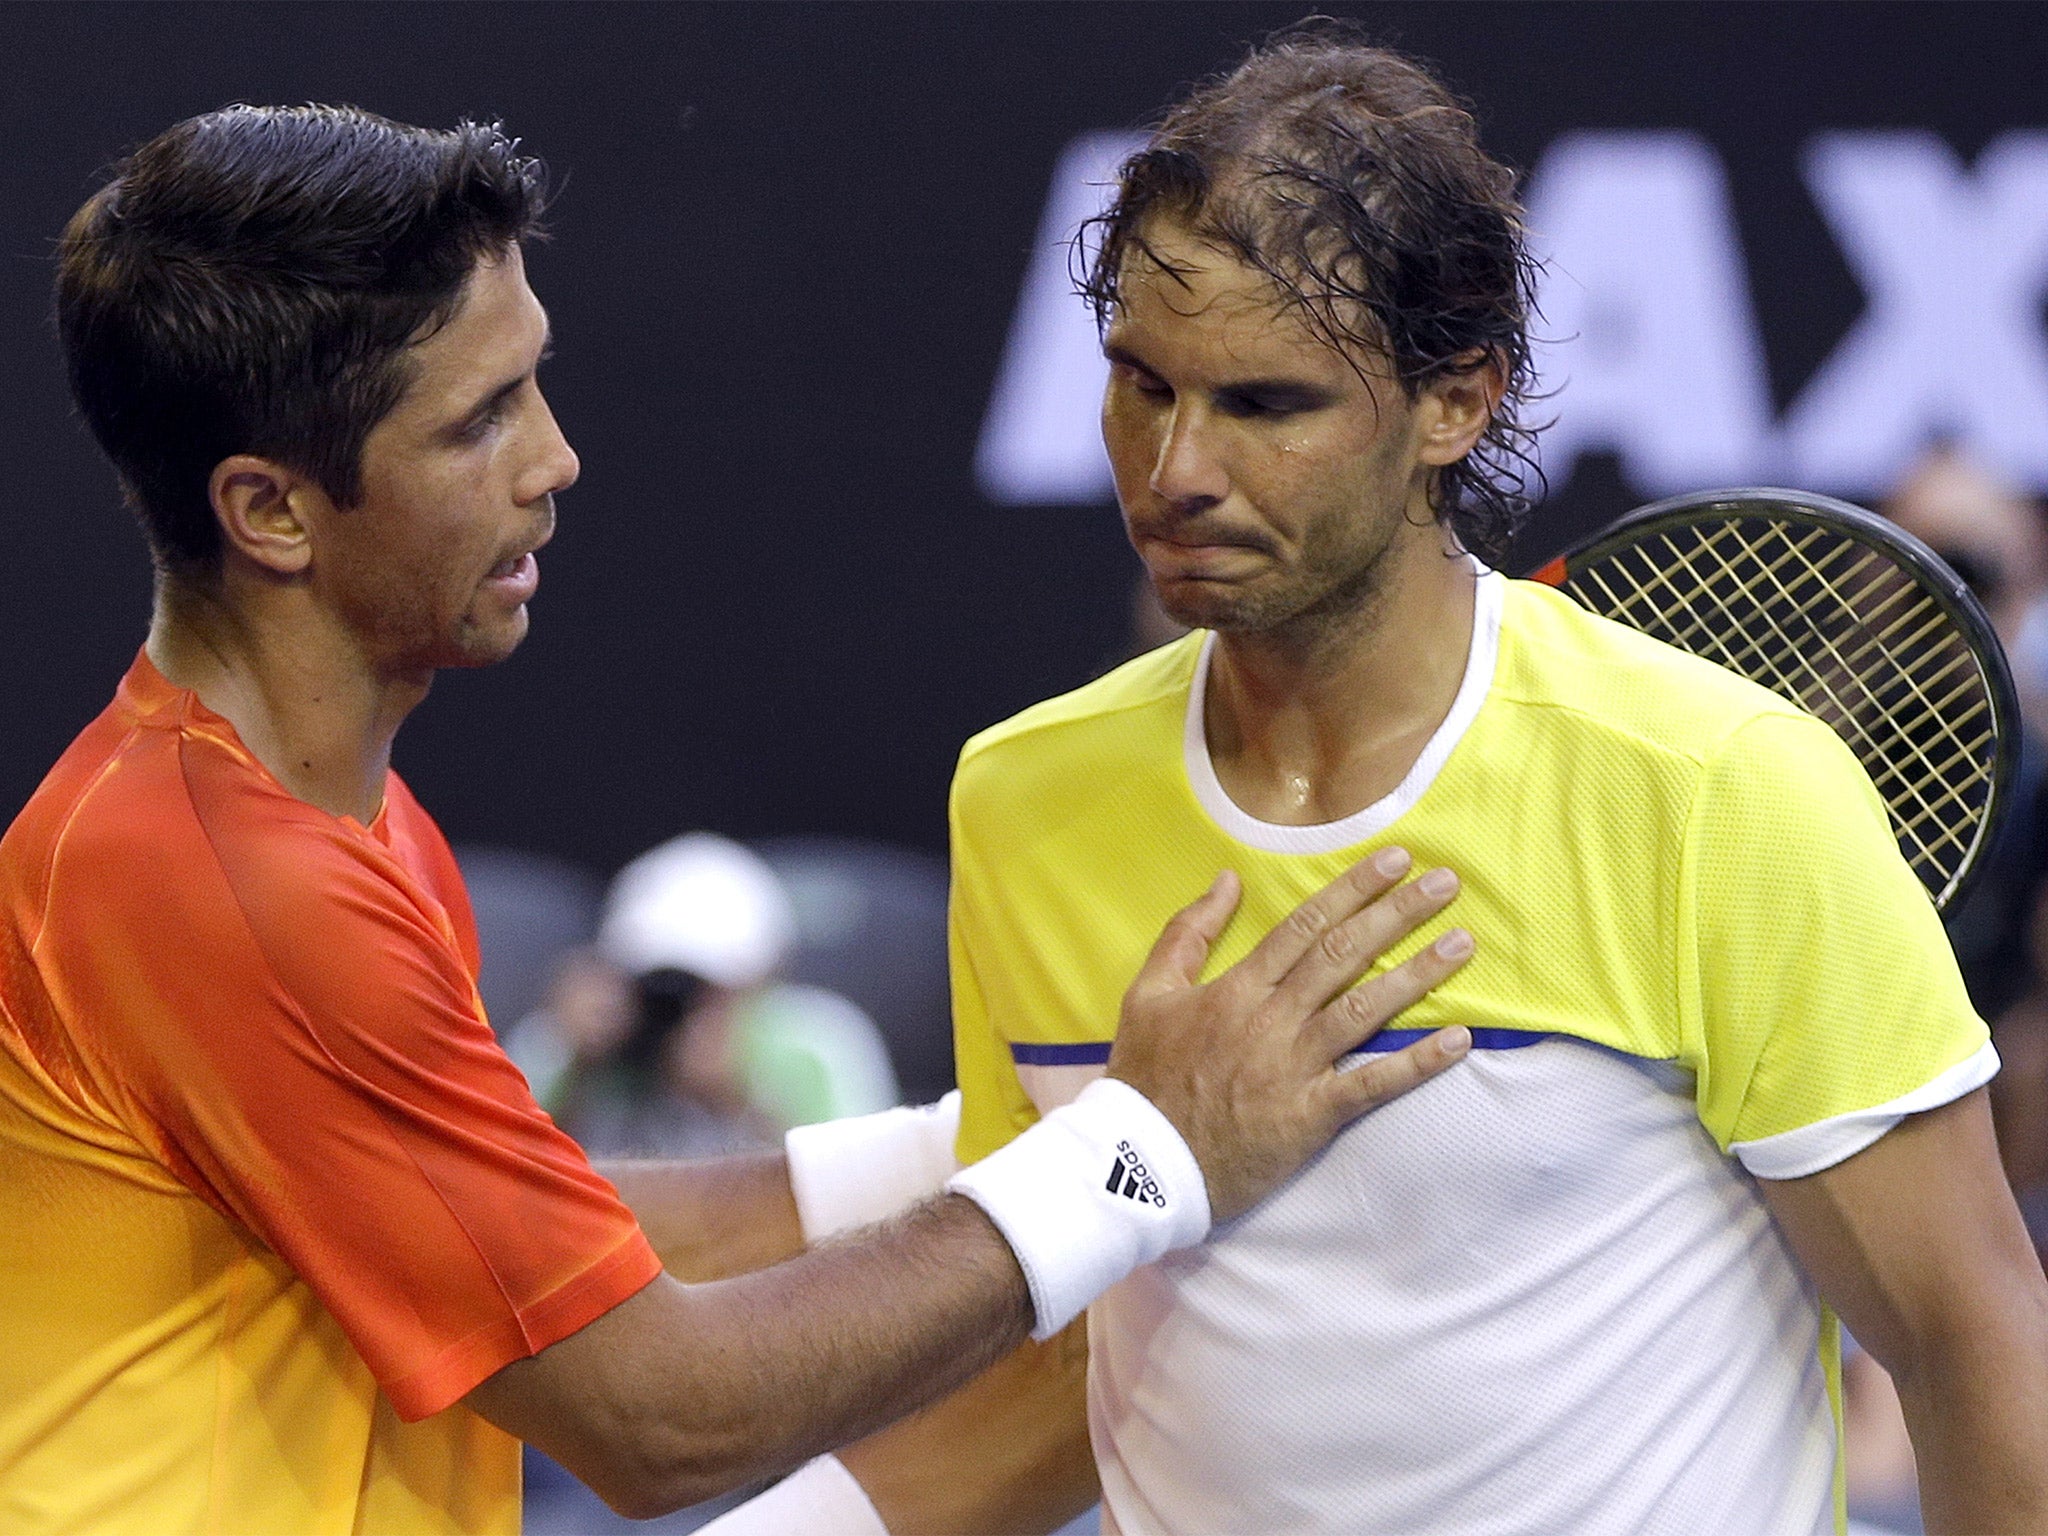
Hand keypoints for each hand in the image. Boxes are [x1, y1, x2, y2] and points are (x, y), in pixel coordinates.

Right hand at [1108, 848, 1472, 1222]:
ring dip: (1417, 974)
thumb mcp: (1147, 994)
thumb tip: (1225, 880)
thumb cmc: (1144, 1078)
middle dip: (1397, 914)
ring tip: (1461, 943)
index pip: (1305, 926)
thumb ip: (1186, 934)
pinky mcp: (1310, 1115)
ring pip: (1365, 1009)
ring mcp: (1294, 1067)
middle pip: (1343, 955)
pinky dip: (1416, 1063)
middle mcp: (1271, 1019)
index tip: (1394, 861)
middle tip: (1444, 883)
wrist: (1141, 1163)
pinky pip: (1372, 1085)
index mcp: (1236, 988)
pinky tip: (1456, 1041)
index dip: (1353, 889)